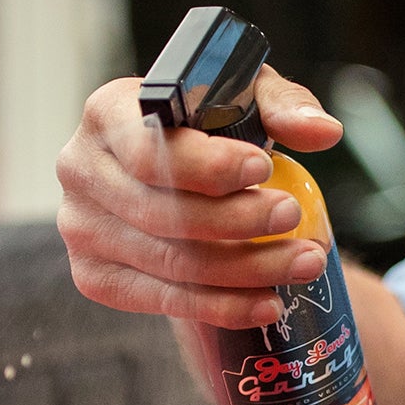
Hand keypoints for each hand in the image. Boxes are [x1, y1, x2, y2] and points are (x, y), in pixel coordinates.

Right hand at [56, 65, 341, 328]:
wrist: (185, 179)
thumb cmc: (214, 127)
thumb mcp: (247, 98)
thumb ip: (284, 106)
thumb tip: (323, 132)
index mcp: (108, 112)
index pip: (148, 148)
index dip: (207, 164)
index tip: (263, 168)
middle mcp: (81, 169)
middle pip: (161, 211)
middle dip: (238, 221)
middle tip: (294, 218)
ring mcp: (81, 228)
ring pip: (168, 261)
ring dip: (246, 269)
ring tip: (304, 262)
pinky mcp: (95, 276)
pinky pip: (162, 300)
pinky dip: (221, 306)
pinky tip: (267, 304)